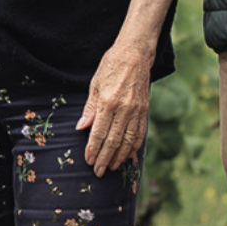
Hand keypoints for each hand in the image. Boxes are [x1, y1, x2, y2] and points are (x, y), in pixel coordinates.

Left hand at [75, 39, 151, 176]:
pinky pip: (140, 133)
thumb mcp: (95, 83)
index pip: (99, 132)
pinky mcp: (145, 110)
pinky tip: (128, 156)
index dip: (93, 149)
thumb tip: (81, 128)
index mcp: (108, 101)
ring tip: (112, 167)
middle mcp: (124, 108)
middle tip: (98, 171)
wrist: (135, 53)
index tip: (89, 160)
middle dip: (105, 158)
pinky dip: (134, 147)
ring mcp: (136, 110)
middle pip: (113, 140)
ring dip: (119, 156)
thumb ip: (90, 108)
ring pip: (128, 141)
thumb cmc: (111, 65)